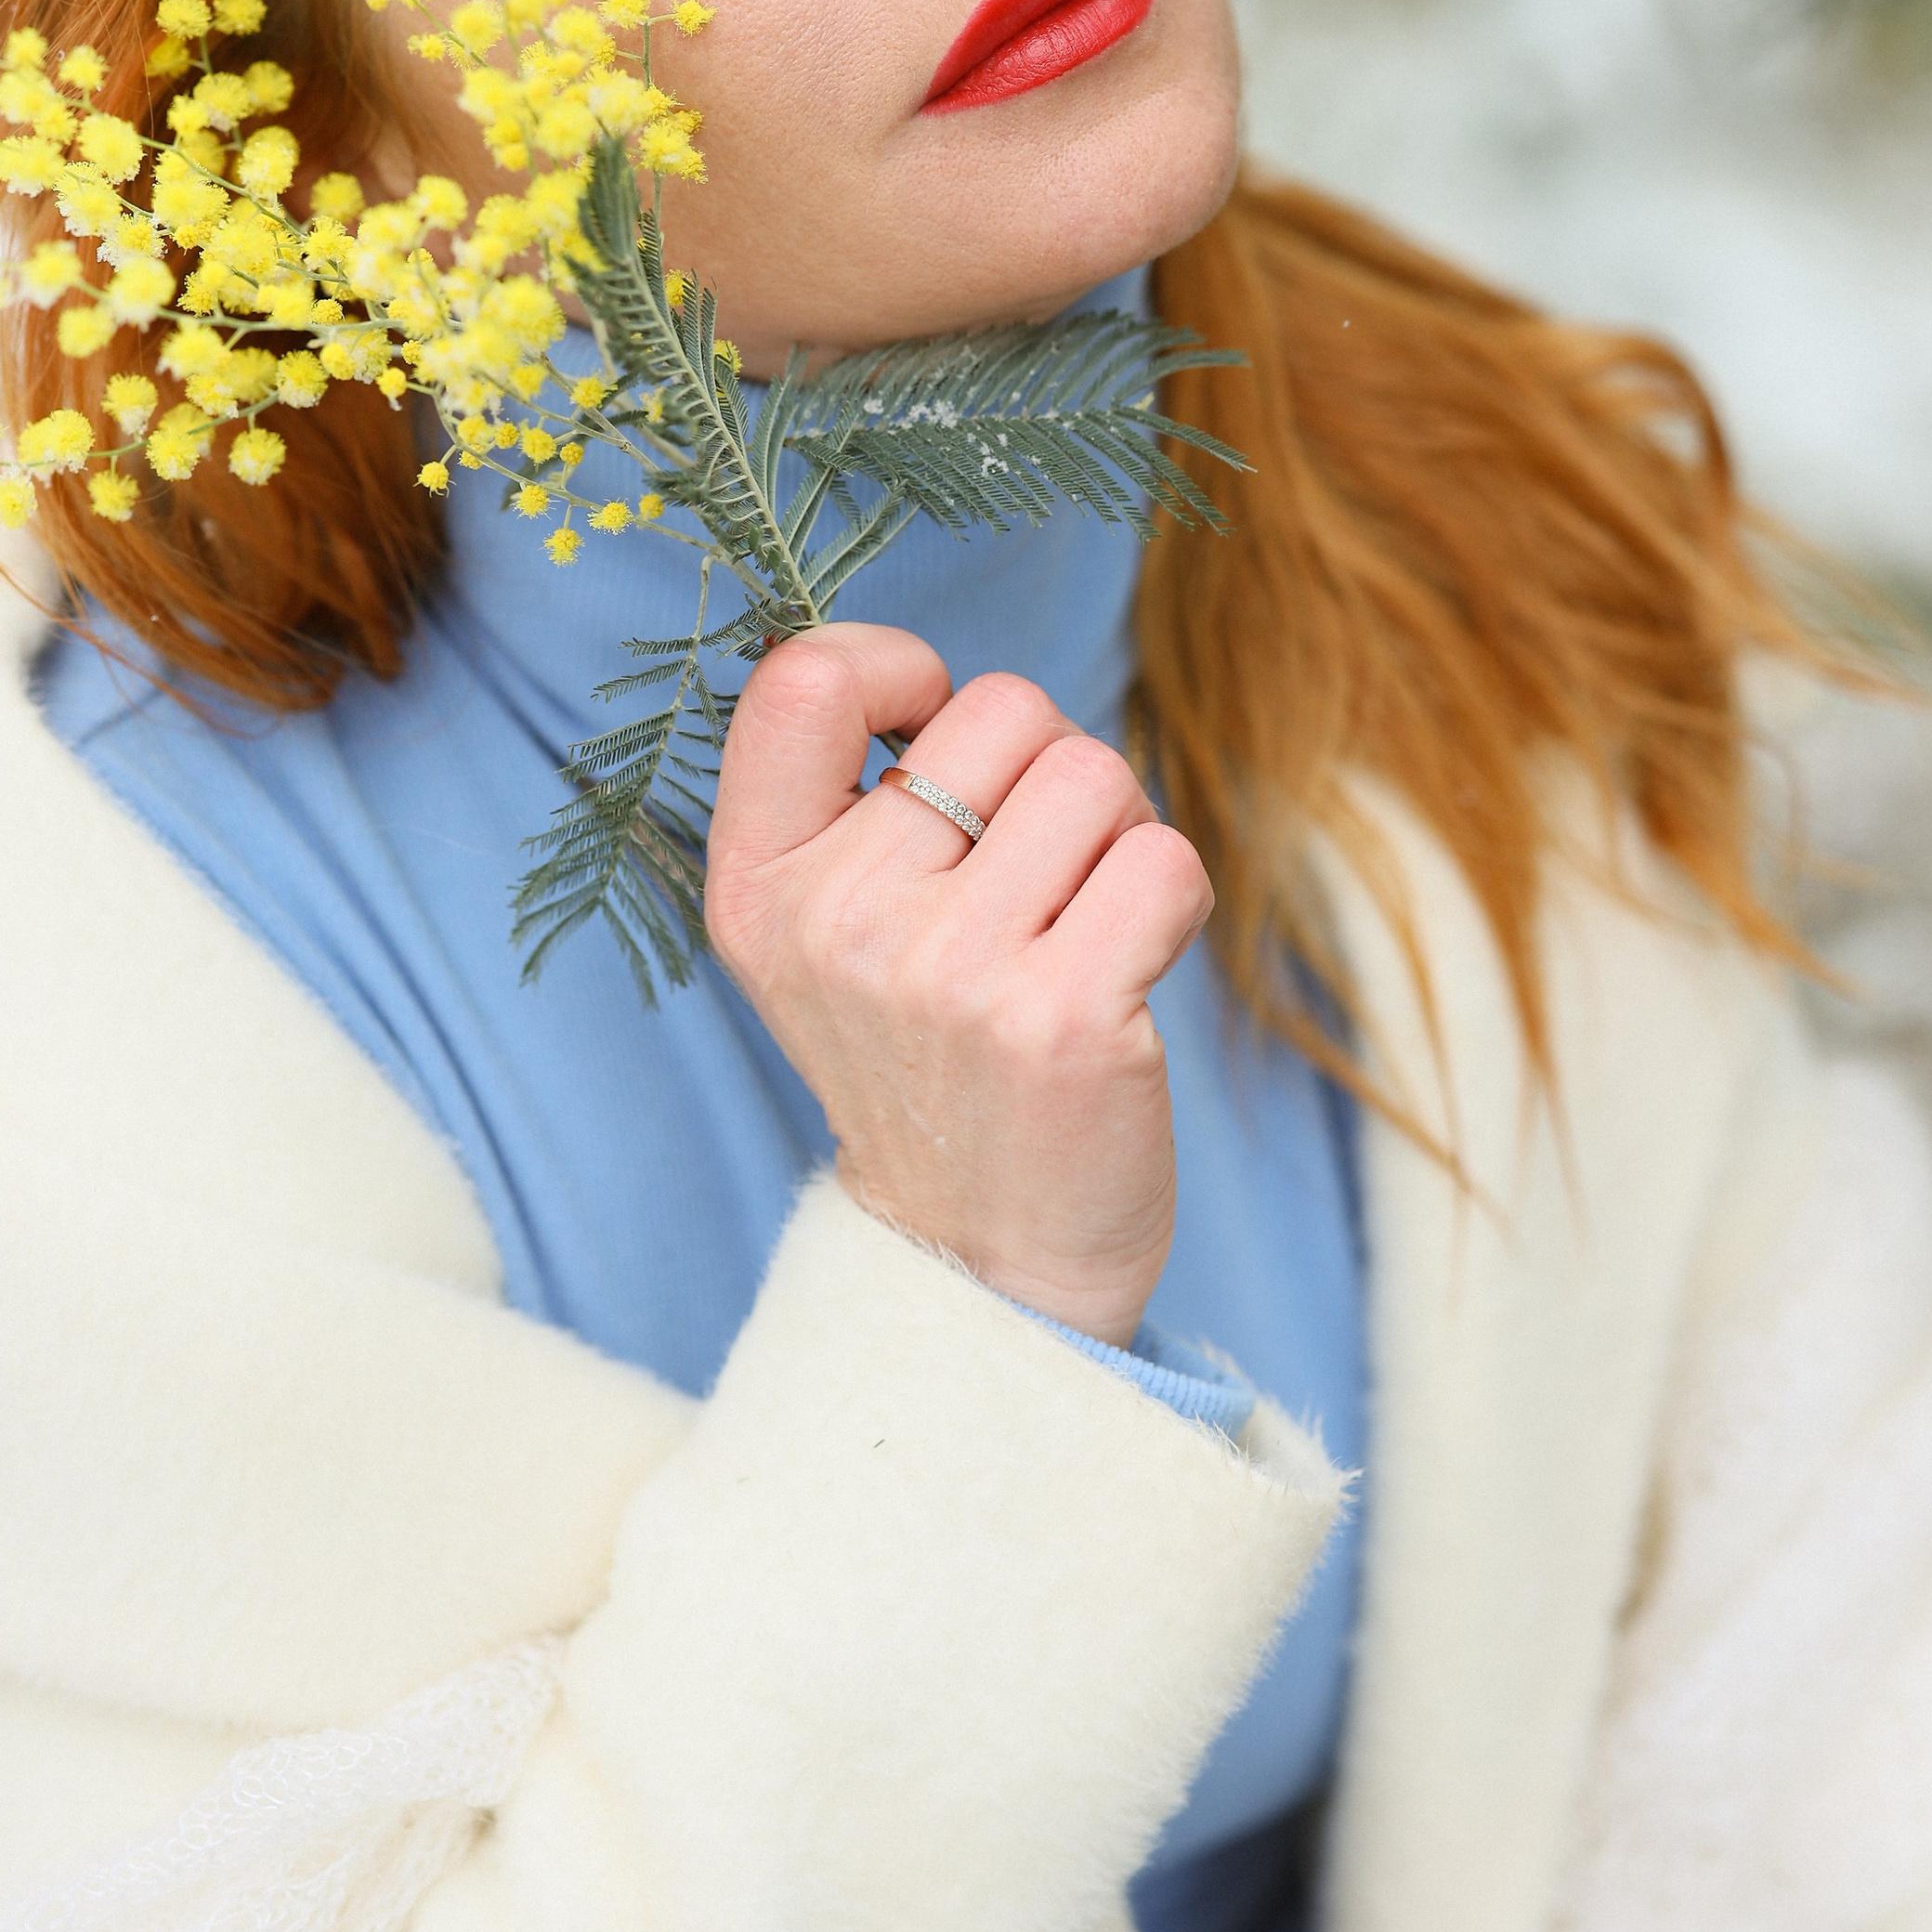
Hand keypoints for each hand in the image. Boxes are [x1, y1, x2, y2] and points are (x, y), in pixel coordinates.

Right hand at [704, 623, 1212, 1346]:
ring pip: (1095, 773)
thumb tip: (921, 669)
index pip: (804, 679)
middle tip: (1032, 881)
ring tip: (1080, 925)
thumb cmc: (928, 1064)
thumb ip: (843, 802)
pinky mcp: (1066, 1017)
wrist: (981, 1264)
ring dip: (1118, 834)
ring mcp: (951, 973)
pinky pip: (1165, 857)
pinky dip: (1171, 898)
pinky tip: (1127, 970)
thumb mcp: (822, 940)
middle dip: (1044, 772)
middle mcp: (839, 923)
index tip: (929, 736)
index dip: (896, 668)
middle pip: (1000, 708)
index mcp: (759, 890)